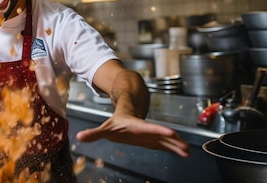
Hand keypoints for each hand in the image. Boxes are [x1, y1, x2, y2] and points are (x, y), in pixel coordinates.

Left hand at [75, 112, 189, 157]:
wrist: (125, 114)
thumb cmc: (116, 122)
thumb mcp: (104, 127)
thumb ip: (93, 133)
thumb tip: (79, 137)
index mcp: (136, 126)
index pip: (148, 128)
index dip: (159, 130)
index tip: (170, 132)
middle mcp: (146, 130)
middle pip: (161, 135)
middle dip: (173, 140)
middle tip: (184, 146)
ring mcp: (151, 135)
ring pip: (165, 140)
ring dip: (176, 145)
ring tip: (186, 151)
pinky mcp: (153, 140)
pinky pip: (165, 144)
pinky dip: (174, 148)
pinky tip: (183, 152)